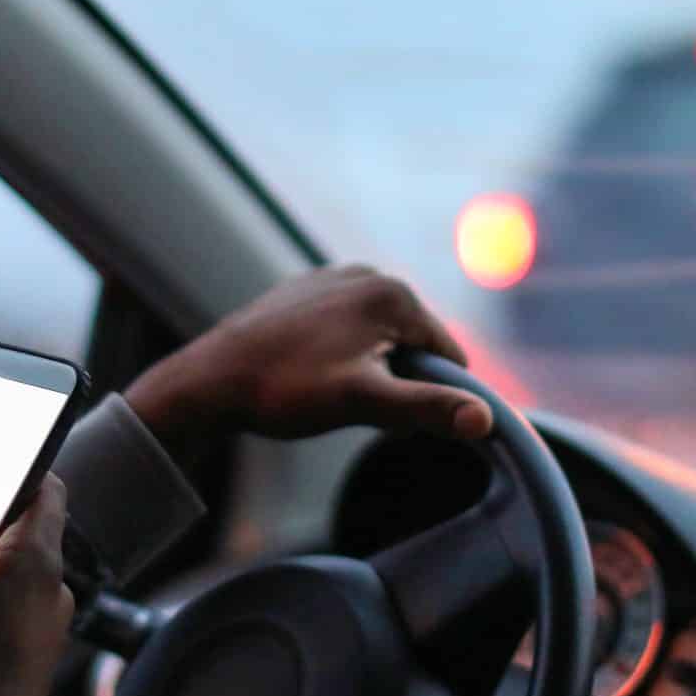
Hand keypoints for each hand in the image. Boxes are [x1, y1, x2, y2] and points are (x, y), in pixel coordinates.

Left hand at [125, 264, 495, 459]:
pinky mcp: (307, 292)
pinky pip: (347, 329)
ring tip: (326, 391)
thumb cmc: (285, 391)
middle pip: (413, 344)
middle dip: (398, 381)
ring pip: (379, 338)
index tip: (396, 421)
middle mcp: (367, 273)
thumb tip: (486, 420)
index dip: (434, 395)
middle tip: (354, 407)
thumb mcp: (363, 403)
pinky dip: (342, 355)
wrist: (208, 380)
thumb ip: (428, 408)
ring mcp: (333, 279)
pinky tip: (309, 375)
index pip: (447, 355)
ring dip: (370, 370)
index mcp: (392, 293)